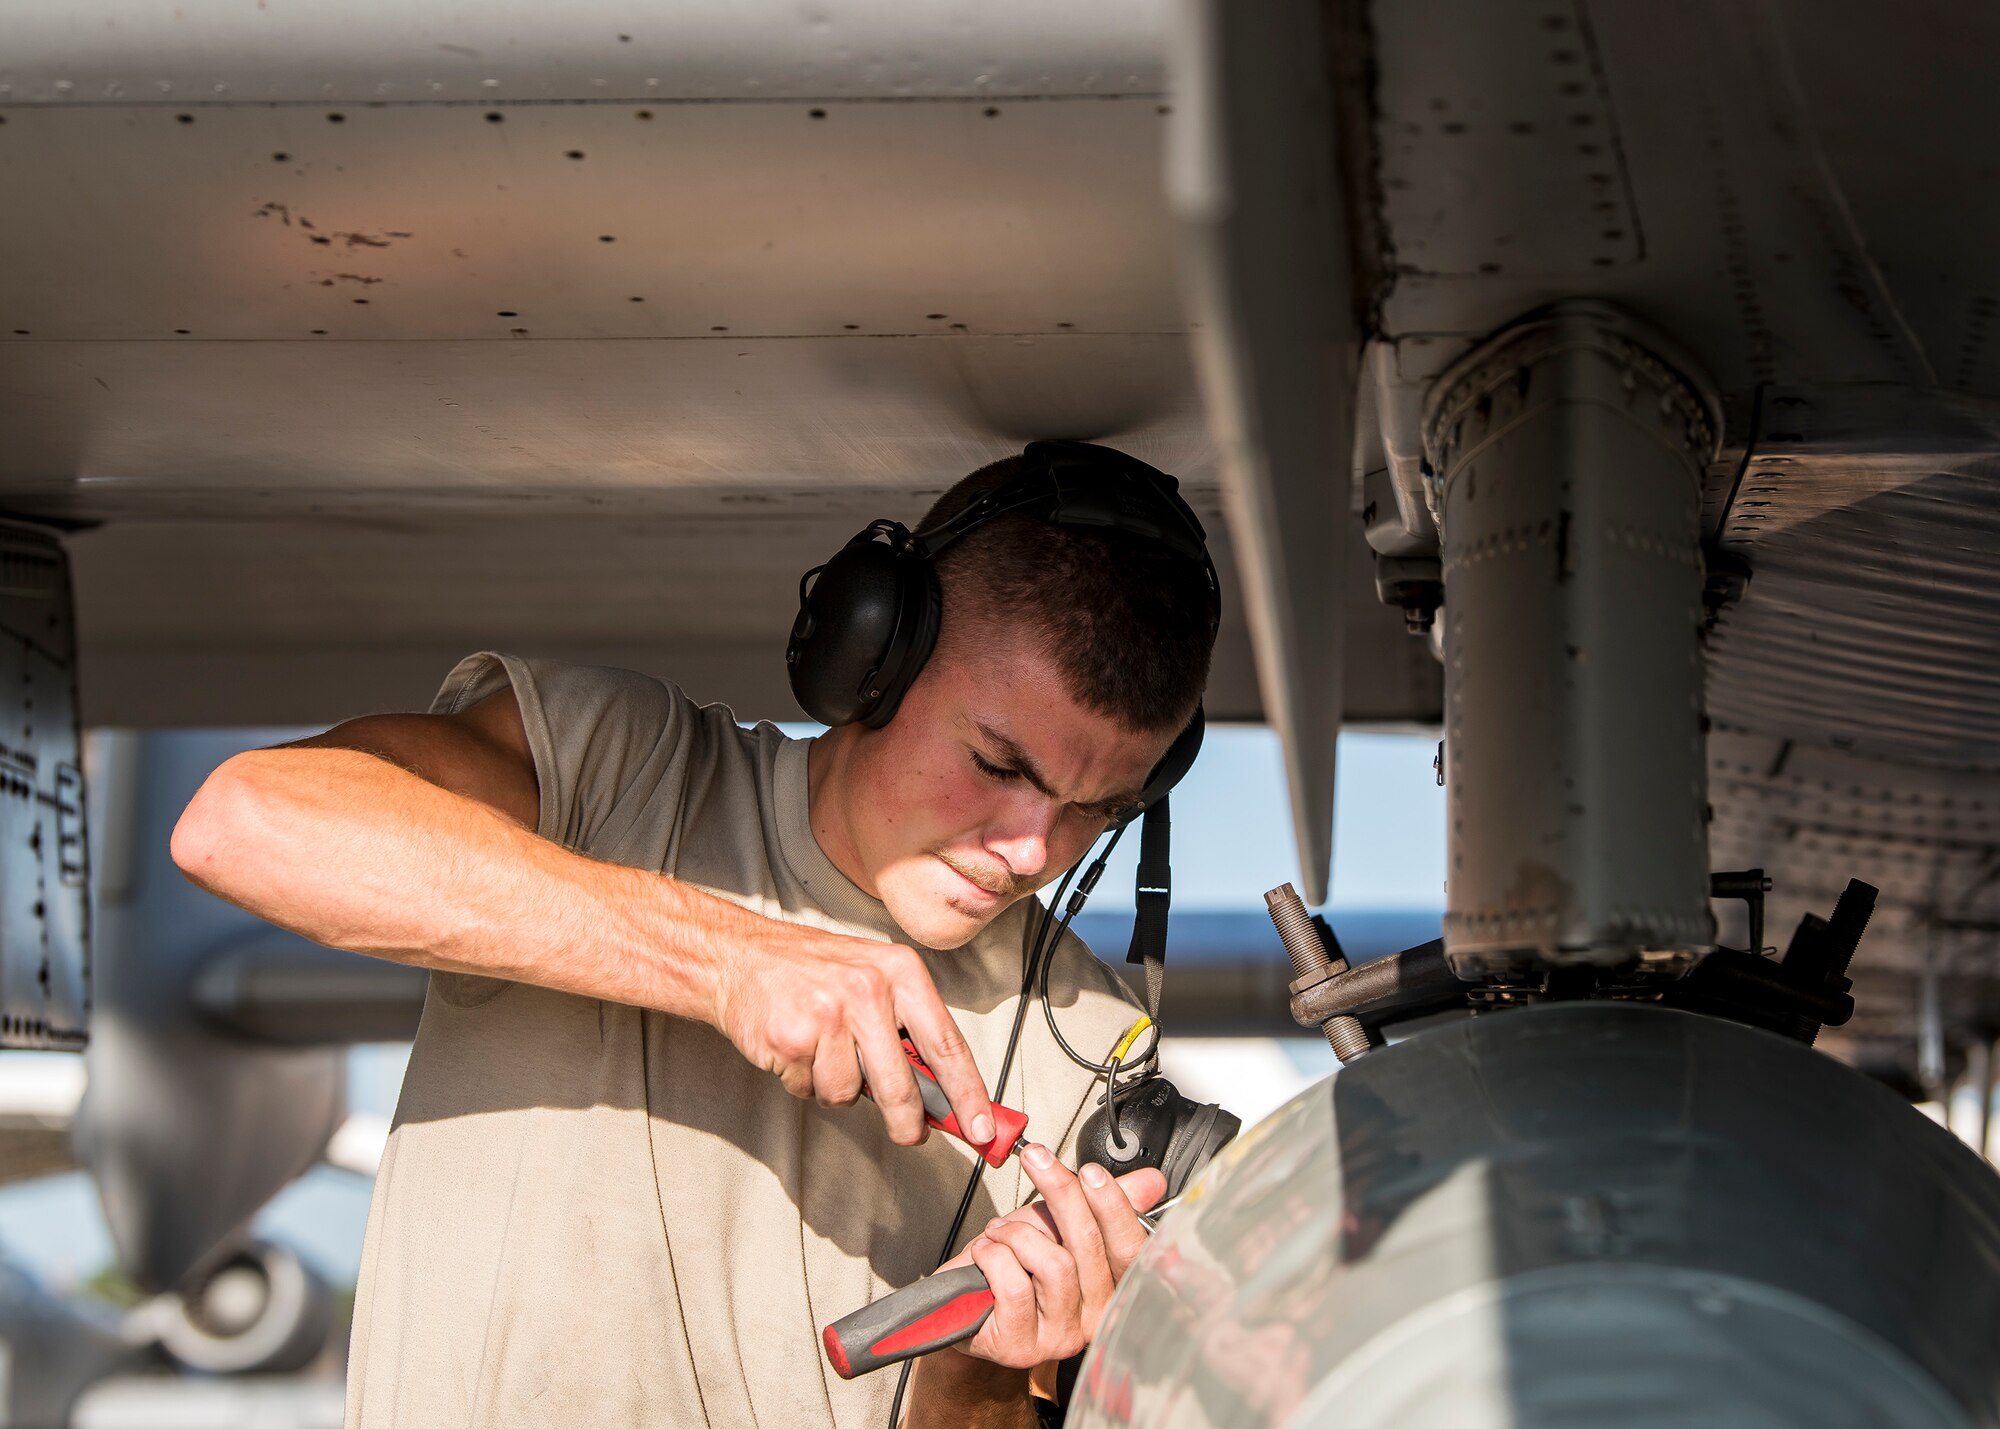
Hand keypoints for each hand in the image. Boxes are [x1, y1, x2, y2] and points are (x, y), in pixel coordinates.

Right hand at [711, 922, 993, 1147]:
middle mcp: (868, 989)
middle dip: (908, 1122)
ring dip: (836, 1086)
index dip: (968, 1093)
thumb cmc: (813, 971)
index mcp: (900, 971)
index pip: (947, 1043)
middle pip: (902, 1085)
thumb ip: (909, 1029)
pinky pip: (810, 1090)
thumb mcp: (874, 978)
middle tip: (910, 1135)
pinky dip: (803, 1081)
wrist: (739, 957)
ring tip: (821, 1051)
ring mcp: (828, 1014)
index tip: (984, 1128)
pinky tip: (796, 1049)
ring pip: (849, 1094)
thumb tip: (945, 1094)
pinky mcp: (791, 1039)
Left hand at [946, 1147, 1167, 1368]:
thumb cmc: (1014, 1265)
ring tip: (999, 1231)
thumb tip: (1150, 1182)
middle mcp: (1094, 1319)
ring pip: (1054, 1265)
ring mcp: (1060, 1337)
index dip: (1115, 1207)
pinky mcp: (1023, 1345)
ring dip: (1016, 1234)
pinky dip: (994, 1256)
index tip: (1091, 1172)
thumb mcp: (1059, 1226)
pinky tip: (986, 1255)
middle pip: (1090, 1246)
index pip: (1130, 1248)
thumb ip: (1103, 1205)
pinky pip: (1015, 1286)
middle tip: (1036, 1159)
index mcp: (1112, 1289)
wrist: (962, 1304)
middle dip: (1062, 1194)